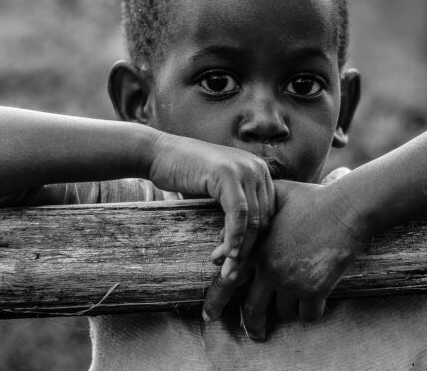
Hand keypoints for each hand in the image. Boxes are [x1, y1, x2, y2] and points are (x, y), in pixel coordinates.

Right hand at [148, 133, 274, 284]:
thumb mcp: (218, 191)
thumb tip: (247, 246)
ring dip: (240, 250)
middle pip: (264, 219)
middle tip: (232, 273)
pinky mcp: (228, 174)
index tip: (238, 262)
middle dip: (249, 250)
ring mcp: (245, 169)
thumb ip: (236, 209)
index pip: (268, 214)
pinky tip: (225, 254)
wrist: (158, 154)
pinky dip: (233, 237)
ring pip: (253, 220)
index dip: (255, 242)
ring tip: (226, 269)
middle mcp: (257, 168)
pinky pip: (238, 214)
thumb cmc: (185, 176)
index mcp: (260, 171)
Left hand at [203, 178, 368, 338]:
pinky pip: (308, 315)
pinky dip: (310, 313)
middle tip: (256, 333)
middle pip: (253, 309)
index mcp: (257, 249)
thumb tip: (222, 239)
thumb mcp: (275, 199)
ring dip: (287, 310)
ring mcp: (292, 282)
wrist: (346, 209)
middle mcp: (270, 269)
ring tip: (293, 302)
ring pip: (283, 312)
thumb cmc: (312, 199)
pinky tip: (313, 305)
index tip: (209, 316)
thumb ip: (249, 217)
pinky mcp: (316, 290)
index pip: (228, 281)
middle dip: (253, 325)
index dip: (216, 300)